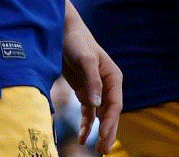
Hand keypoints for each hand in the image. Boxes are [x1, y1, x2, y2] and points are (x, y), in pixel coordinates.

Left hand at [62, 5, 122, 153]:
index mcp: (113, 77)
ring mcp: (96, 89)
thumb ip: (92, 81)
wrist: (63, 32)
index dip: (111, 122)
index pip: (115, 104)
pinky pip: (89, 112)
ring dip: (100, 131)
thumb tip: (96, 104)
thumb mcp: (85, 60)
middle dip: (108, 132)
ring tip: (97, 149)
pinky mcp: (85, 91)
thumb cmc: (77, 42)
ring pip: (101, 115)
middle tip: (104, 150)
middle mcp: (108, 84)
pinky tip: (84, 137)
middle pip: (111, 113)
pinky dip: (87, 125)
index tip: (103, 137)